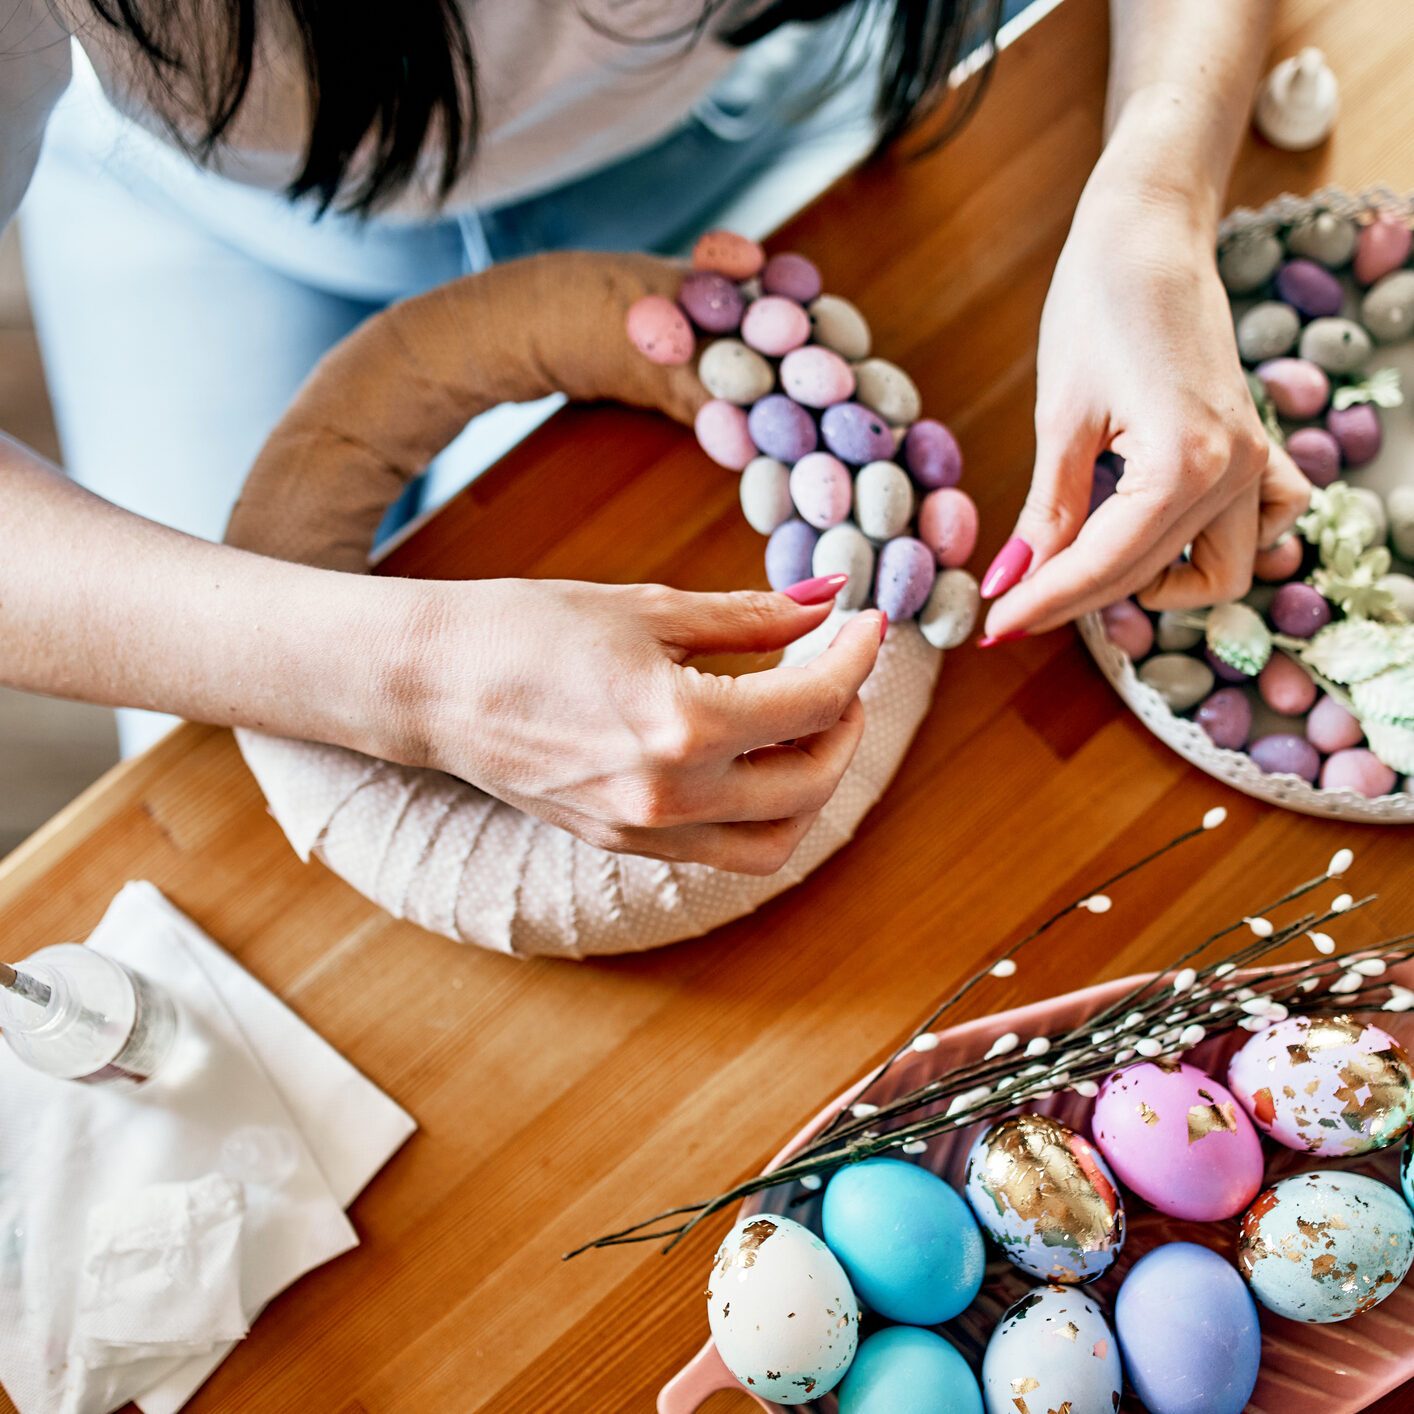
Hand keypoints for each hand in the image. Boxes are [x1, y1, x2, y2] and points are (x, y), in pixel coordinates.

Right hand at [388, 577, 884, 873]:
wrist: (429, 685)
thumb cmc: (525, 629)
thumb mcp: (648, 608)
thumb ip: (751, 615)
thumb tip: (831, 598)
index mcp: (682, 725)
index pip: (814, 703)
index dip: (857, 658)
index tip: (867, 625)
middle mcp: (673, 796)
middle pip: (813, 782)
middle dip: (846, 726)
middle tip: (839, 675)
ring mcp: (647, 832)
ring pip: (777, 841)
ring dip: (812, 786)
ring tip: (802, 725)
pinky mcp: (624, 845)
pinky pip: (723, 850)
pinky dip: (760, 812)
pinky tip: (749, 756)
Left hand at [981, 172, 1309, 640]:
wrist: (1150, 232)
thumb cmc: (1097, 306)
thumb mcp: (1060, 419)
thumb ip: (1049, 512)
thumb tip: (1012, 581)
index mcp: (1184, 463)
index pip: (1104, 567)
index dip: (1041, 603)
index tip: (991, 629)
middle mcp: (1236, 471)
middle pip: (1147, 574)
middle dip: (1073, 597)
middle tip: (1006, 603)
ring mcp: (1256, 461)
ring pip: (1217, 570)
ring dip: (1151, 583)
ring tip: (1079, 569)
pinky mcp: (1256, 448)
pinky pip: (1262, 526)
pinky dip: (1218, 548)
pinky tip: (1157, 539)